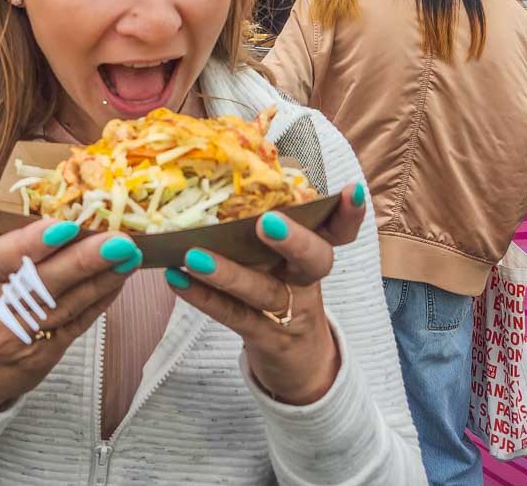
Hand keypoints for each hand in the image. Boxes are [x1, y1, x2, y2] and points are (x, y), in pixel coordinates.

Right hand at [0, 218, 142, 414]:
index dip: (36, 243)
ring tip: (130, 256)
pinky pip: (77, 322)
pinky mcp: (42, 353)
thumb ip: (16, 245)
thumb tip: (72, 222)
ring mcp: (19, 333)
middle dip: (84, 260)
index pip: (4, 255)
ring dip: (103, 278)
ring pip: (67, 302)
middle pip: (43, 281)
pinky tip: (119, 280)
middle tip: (118, 242)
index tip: (66, 227)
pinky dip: (101, 299)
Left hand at [167, 184, 366, 405]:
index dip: (347, 213)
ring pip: (263, 292)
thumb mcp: (283, 257)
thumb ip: (270, 218)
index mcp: (313, 253)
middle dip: (295, 240)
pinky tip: (177, 279)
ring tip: (194, 255)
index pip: (339, 231)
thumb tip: (235, 165)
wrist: (296, 362)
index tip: (349, 190)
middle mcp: (305, 280)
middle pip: (314, 260)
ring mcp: (287, 313)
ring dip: (229, 273)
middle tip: (267, 222)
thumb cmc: (281, 290)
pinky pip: (232, 316)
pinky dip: (203, 298)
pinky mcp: (262, 337)